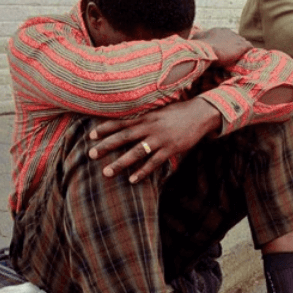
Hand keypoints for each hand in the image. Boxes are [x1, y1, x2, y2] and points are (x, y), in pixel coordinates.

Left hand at [88, 98, 221, 182]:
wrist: (201, 114)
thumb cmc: (179, 113)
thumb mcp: (160, 111)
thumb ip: (145, 118)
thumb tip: (130, 123)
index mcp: (146, 117)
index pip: (122, 123)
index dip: (106, 128)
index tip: (91, 135)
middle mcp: (151, 127)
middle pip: (124, 137)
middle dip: (106, 146)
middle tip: (91, 154)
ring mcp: (161, 139)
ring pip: (137, 152)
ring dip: (120, 162)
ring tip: (106, 172)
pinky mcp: (171, 149)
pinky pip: (154, 162)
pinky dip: (142, 172)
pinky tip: (132, 180)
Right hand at [191, 28, 252, 66]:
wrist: (206, 51)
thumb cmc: (199, 47)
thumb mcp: (195, 39)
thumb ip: (196, 39)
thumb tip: (190, 40)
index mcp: (218, 30)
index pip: (226, 36)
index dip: (226, 44)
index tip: (225, 51)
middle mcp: (228, 32)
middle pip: (235, 39)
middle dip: (234, 46)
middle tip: (233, 56)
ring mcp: (236, 38)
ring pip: (243, 42)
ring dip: (242, 49)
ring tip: (242, 58)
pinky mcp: (242, 46)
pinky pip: (249, 47)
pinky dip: (249, 52)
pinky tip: (248, 57)